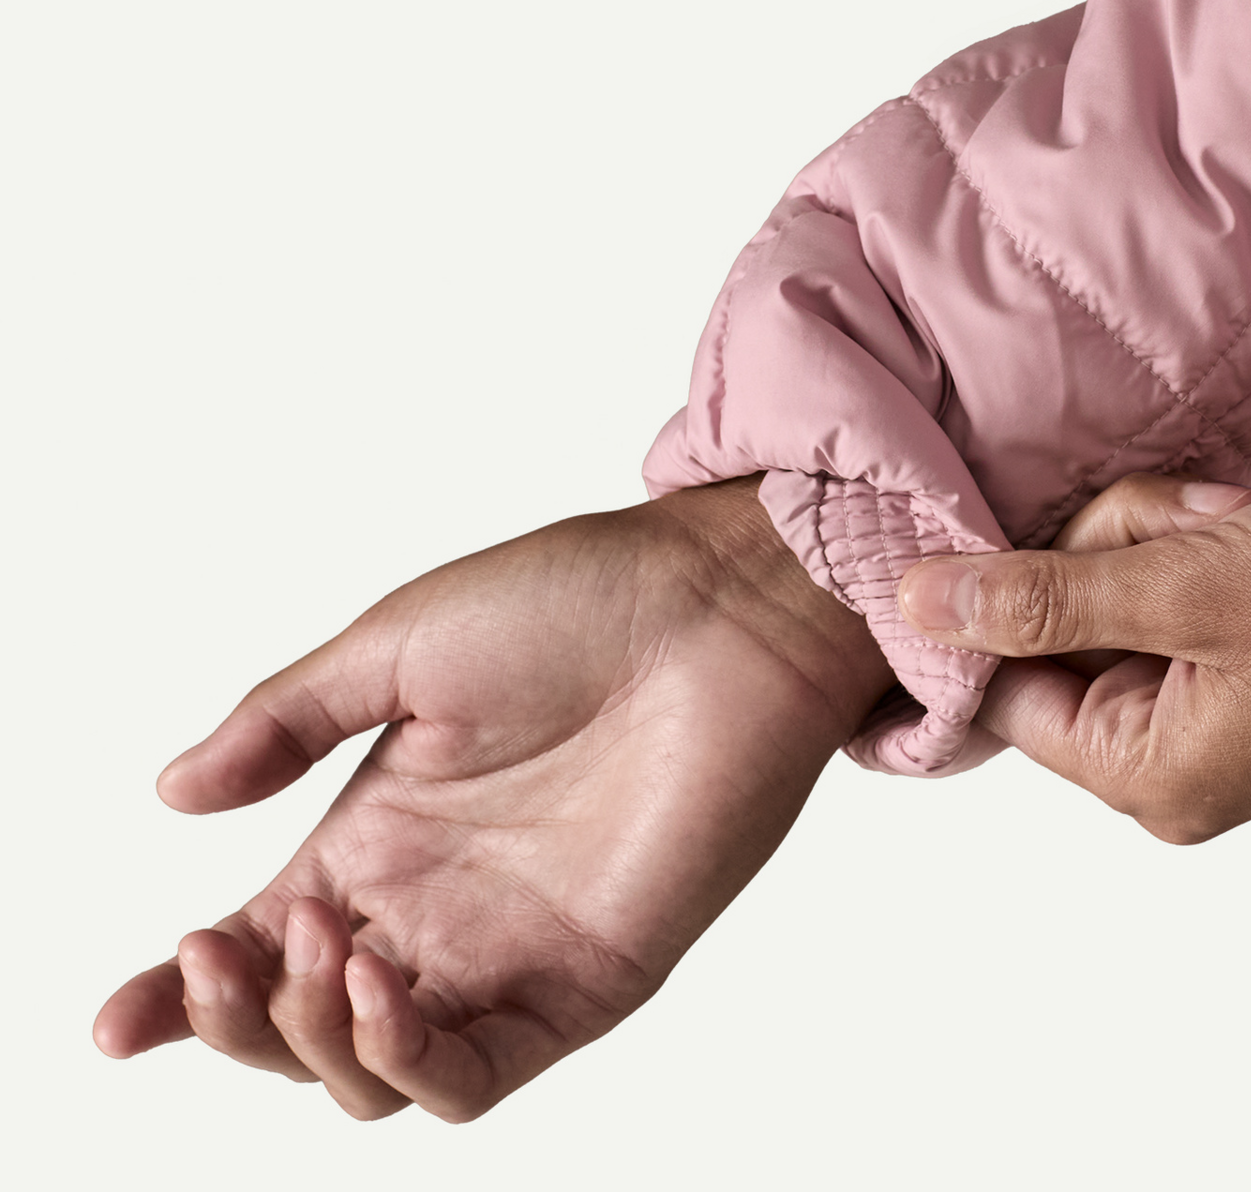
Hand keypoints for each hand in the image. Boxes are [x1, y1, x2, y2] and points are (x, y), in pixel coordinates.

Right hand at [92, 478, 890, 1120]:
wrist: (718, 602)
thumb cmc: (576, 598)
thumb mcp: (401, 645)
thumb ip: (287, 721)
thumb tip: (168, 793)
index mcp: (381, 834)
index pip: (257, 944)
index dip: (178, 996)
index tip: (110, 1024)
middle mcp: (435, 906)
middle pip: (297, 1030)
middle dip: (230, 1019)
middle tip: (221, 946)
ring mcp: (509, 949)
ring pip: (371, 1076)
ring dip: (309, 1041)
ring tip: (317, 943)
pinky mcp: (588, 978)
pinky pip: (476, 1075)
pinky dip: (406, 1065)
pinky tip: (377, 989)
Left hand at [896, 474, 1250, 842]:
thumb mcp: (1186, 586)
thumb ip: (1040, 594)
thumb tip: (914, 600)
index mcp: (1152, 776)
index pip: (1003, 690)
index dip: (1000, 600)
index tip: (1016, 530)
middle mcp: (1177, 756)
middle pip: (1059, 629)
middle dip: (1111, 552)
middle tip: (1187, 529)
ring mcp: (1218, 700)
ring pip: (1114, 586)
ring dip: (1162, 532)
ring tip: (1235, 519)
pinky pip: (1172, 574)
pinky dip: (1200, 532)